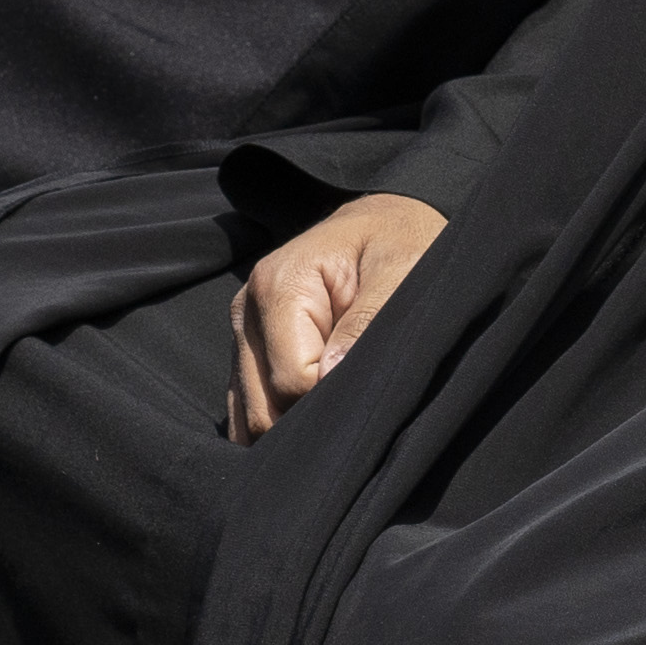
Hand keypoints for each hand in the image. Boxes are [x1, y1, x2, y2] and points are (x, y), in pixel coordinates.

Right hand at [231, 195, 448, 441]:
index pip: (292, 382)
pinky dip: (282, 421)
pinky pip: (250, 409)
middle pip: (264, 408)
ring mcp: (243, 332)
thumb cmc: (398, 242)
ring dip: (297, 423)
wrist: (385, 220)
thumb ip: (368, 320)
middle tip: (362, 396)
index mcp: (278, 285)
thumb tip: (328, 379)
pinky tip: (320, 405)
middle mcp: (246, 310)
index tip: (373, 378)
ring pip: (253, 416)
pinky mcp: (249, 350)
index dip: (336, 396)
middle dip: (311, 419)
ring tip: (345, 396)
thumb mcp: (402, 268)